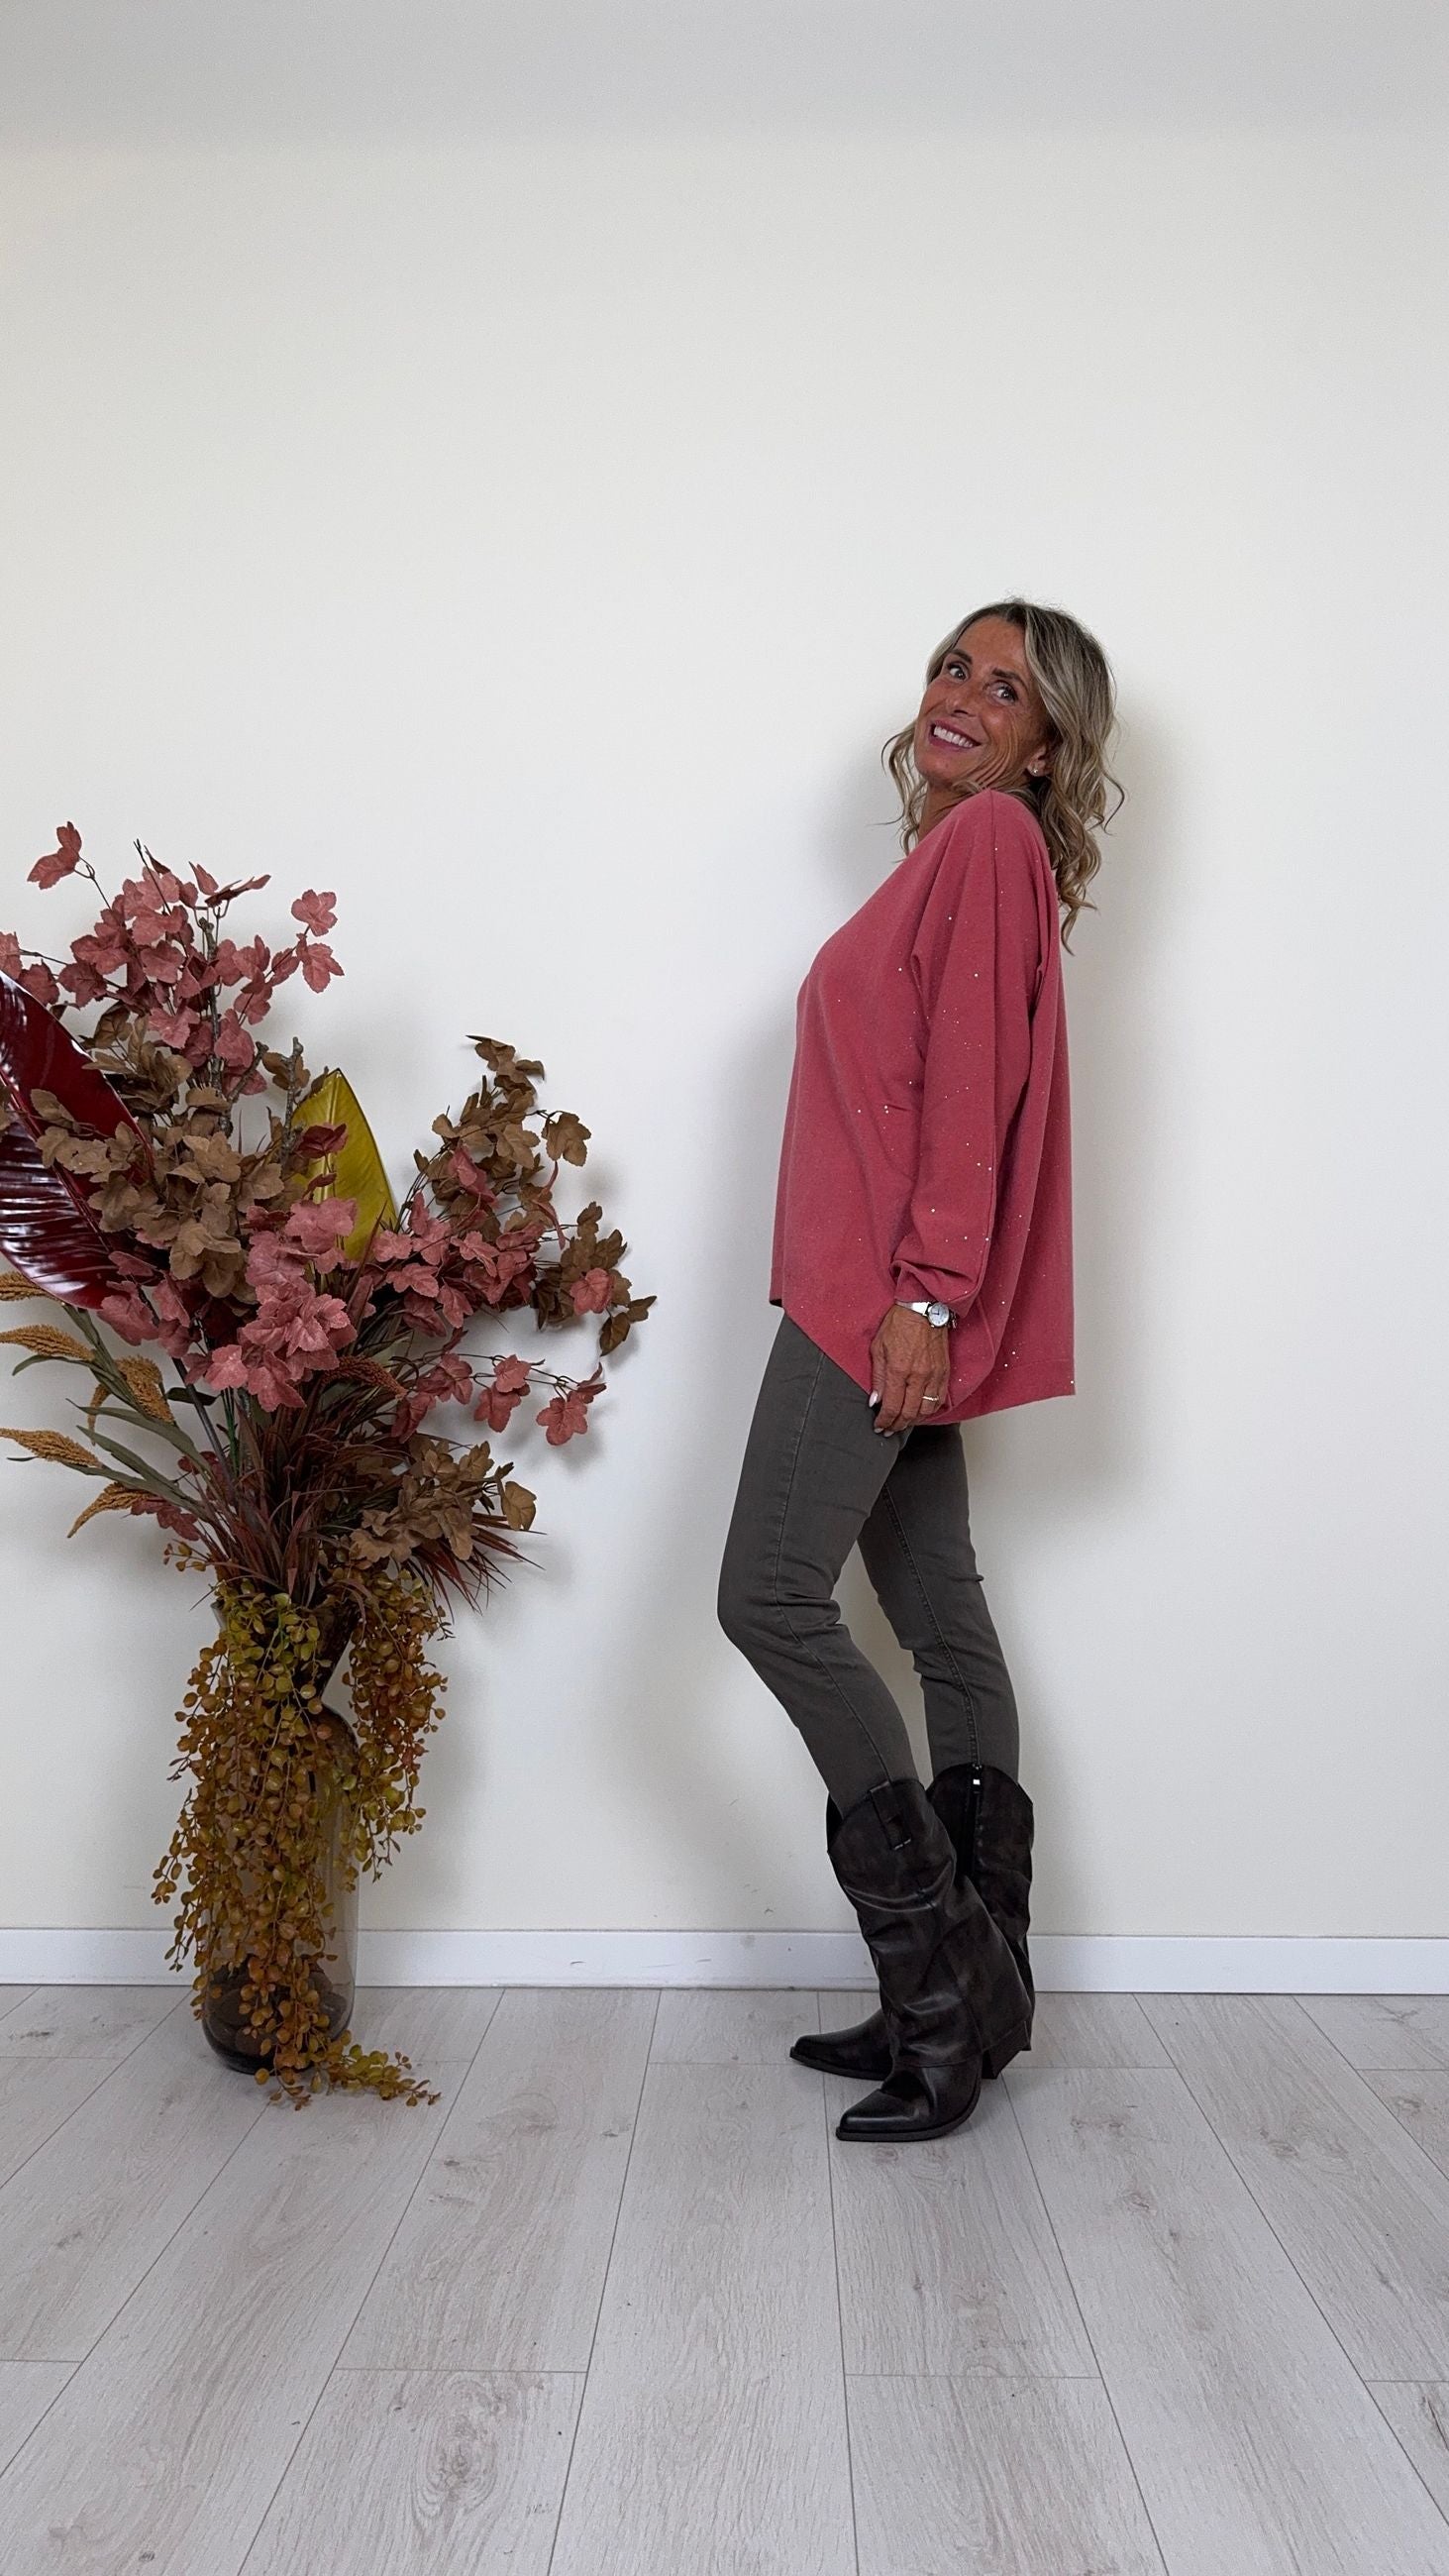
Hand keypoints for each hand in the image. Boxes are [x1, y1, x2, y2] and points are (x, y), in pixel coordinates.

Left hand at [868, 1304, 949, 1433]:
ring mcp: (933, 1375)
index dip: (884, 1421)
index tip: (879, 1426)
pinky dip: (929, 1410)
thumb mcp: (878, 1348)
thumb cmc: (899, 1324)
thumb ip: (877, 1377)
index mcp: (898, 1370)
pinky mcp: (944, 1372)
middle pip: (909, 1413)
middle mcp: (918, 1376)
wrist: (923, 1308)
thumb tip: (875, 1400)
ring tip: (903, 1422)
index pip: (891, 1407)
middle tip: (889, 1429)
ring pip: (925, 1410)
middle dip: (897, 1425)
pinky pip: (938, 1399)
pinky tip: (920, 1411)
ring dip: (913, 1421)